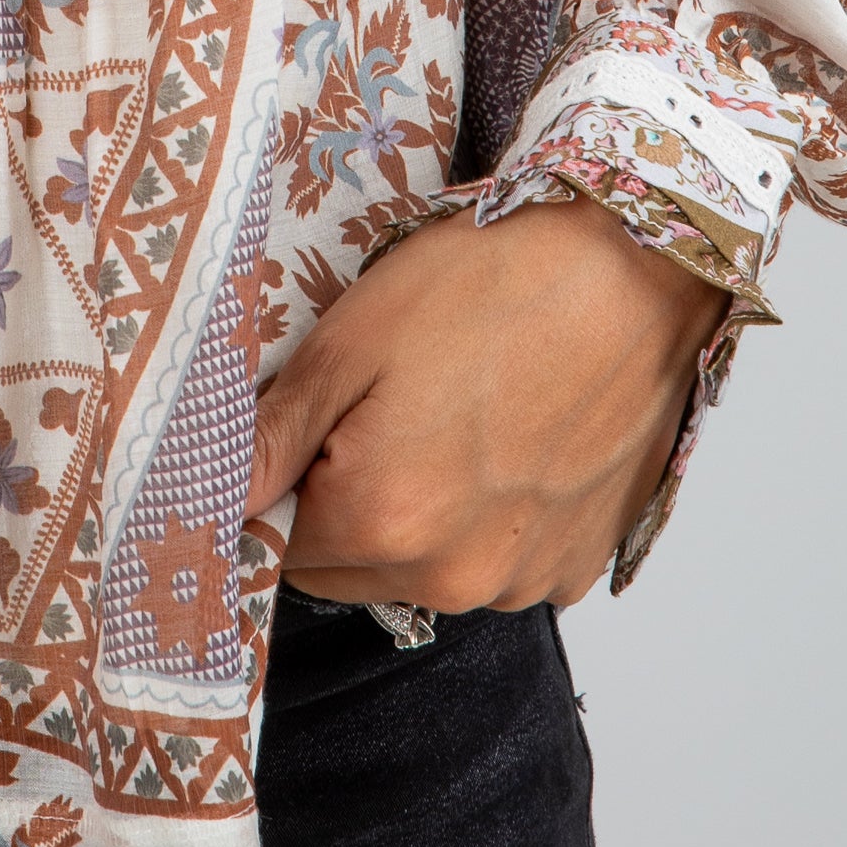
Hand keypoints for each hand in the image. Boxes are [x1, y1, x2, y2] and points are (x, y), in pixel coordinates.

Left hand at [246, 196, 725, 612]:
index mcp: (385, 519)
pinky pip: (496, 563)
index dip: (275, 486)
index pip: (276, 547)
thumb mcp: (353, 337)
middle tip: (378, 408)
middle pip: (345, 569)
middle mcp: (455, 574)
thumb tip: (206, 493)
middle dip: (339, 505)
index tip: (299, 433)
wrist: (640, 268)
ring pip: (422, 569)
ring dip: (416, 517)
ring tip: (453, 415)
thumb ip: (273, 435)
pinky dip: (485, 520)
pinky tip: (506, 442)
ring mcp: (523, 578)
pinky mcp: (576, 565)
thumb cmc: (495, 284)